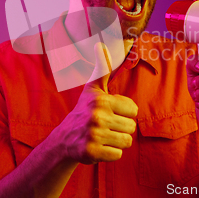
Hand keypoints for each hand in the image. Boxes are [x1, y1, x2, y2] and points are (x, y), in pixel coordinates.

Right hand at [62, 43, 137, 163]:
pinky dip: (111, 153)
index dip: (124, 112)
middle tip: (106, 126)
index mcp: (101, 99)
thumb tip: (102, 44)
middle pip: (131, 127)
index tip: (110, 112)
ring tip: (104, 136)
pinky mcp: (91, 153)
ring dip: (117, 141)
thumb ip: (102, 68)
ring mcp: (94, 135)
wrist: (64, 139)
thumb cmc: (84, 110)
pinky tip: (100, 147)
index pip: (133, 110)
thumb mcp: (93, 88)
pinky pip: (118, 155)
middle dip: (121, 128)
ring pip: (126, 141)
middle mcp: (96, 116)